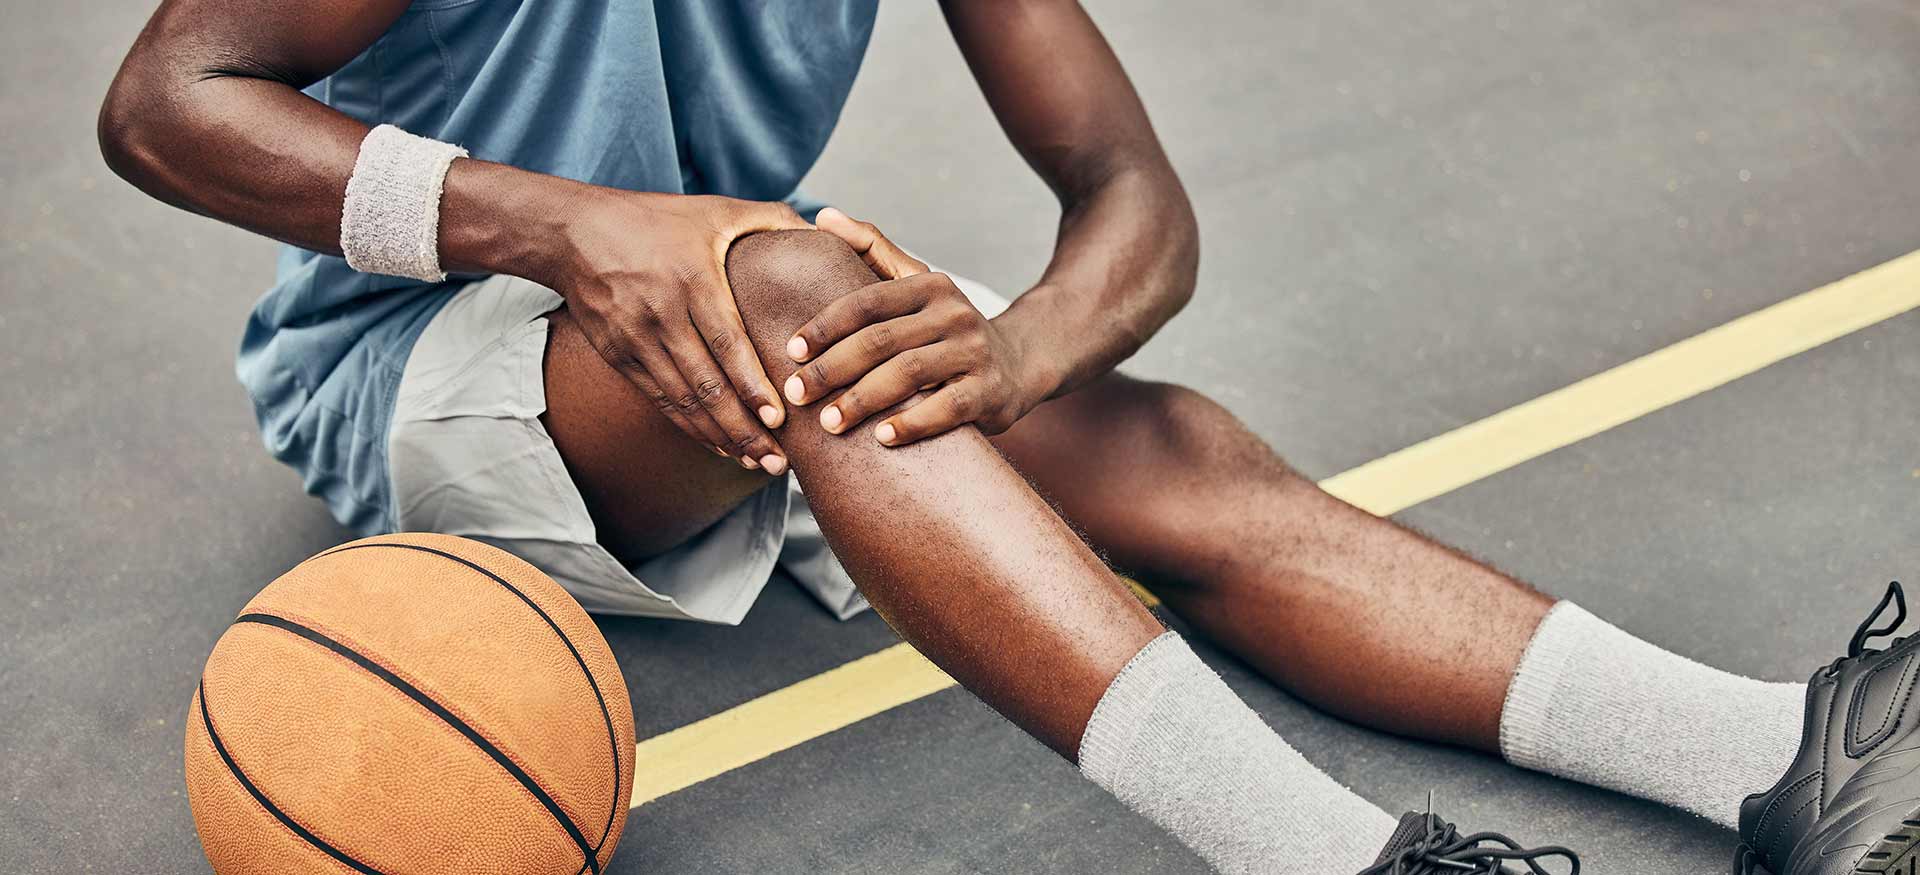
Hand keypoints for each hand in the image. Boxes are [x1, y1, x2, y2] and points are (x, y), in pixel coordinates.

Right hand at [555, 190, 809, 473]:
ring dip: (720, 436)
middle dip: (743, 428)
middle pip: (707, 383)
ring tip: (756, 460)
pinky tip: (718, 444)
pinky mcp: (618, 355)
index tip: (778, 418)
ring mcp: (635, 338)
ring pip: (683, 400)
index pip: (727, 342)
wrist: (573, 232)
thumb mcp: (714, 209)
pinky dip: (690, 426)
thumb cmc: (655, 218)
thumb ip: (772, 219)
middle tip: (778, 460)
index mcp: (692, 279)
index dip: (752, 384)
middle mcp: (662, 313)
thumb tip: (822, 231)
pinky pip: (660, 400)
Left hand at [784, 208, 1040, 446]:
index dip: (825, 326)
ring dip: (862, 400)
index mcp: (928, 284)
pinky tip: (881, 438)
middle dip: (832, 369)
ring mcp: (974, 351)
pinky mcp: (988, 391)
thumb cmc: (945, 328)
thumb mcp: (914, 284)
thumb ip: (869, 249)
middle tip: (797, 395)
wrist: (1017, 363)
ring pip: (908, 373)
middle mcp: (954, 312)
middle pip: (881, 340)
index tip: (790, 352)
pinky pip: (946, 408)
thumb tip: (821, 216)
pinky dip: (912, 423)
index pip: (867, 302)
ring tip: (829, 423)